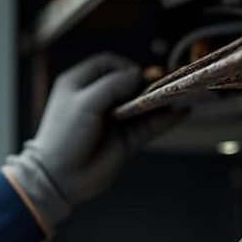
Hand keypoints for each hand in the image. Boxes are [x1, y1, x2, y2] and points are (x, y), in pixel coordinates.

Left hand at [3, 54, 180, 230]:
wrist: (60, 177)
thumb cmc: (65, 135)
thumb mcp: (86, 102)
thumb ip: (113, 85)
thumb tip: (137, 74)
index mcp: (80, 84)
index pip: (107, 64)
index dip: (123, 65)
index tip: (134, 75)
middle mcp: (98, 99)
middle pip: (129, 83)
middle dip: (145, 83)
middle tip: (160, 85)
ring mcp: (114, 120)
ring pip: (142, 104)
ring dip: (160, 99)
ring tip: (178, 94)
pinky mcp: (127, 140)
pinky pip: (151, 126)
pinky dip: (166, 119)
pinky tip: (182, 112)